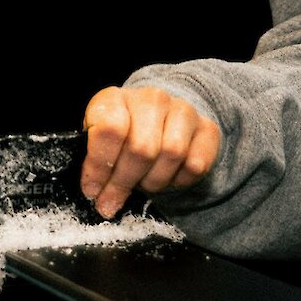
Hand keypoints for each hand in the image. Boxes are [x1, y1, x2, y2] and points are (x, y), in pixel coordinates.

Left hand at [80, 86, 219, 218]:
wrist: (161, 121)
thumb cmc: (122, 138)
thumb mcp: (97, 144)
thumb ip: (94, 162)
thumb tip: (94, 192)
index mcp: (115, 98)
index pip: (110, 129)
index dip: (99, 166)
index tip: (93, 190)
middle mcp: (151, 98)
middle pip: (142, 148)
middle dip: (124, 183)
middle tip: (112, 202)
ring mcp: (183, 110)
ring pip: (172, 154)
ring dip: (153, 181)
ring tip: (142, 184)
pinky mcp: (207, 128)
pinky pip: (196, 165)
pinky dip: (179, 181)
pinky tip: (167, 178)